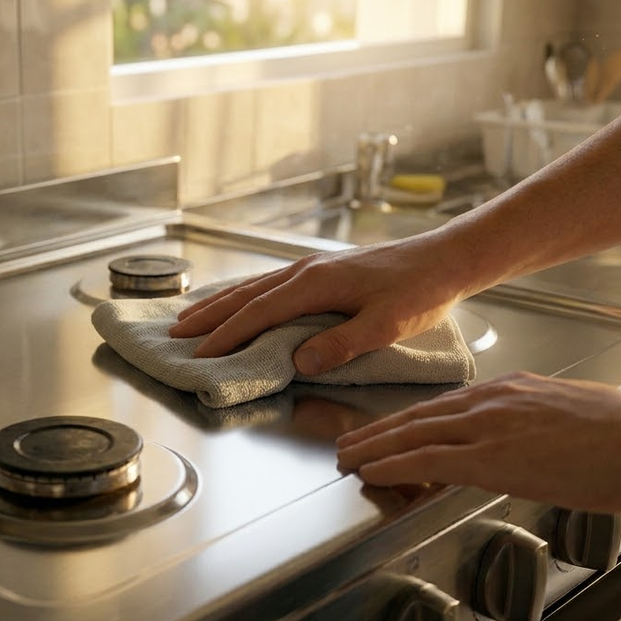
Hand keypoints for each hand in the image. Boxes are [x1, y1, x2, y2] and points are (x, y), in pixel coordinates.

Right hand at [169, 235, 462, 374]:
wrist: (444, 258)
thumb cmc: (420, 291)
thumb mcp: (387, 324)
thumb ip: (343, 343)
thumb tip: (301, 362)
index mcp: (315, 283)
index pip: (258, 313)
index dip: (227, 336)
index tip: (200, 355)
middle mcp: (305, 271)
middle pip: (245, 296)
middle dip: (208, 317)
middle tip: (176, 336)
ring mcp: (311, 268)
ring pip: (253, 287)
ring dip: (220, 304)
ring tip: (191, 319)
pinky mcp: (321, 271)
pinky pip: (268, 283)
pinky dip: (243, 294)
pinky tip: (237, 301)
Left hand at [335, 372, 620, 512]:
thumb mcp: (567, 417)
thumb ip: (533, 424)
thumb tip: (520, 442)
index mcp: (511, 390)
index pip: (446, 405)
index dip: (410, 421)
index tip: (388, 430)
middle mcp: (492, 400)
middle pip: (418, 415)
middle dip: (378, 431)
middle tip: (349, 442)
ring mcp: (489, 425)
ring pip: (413, 433)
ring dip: (373, 447)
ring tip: (347, 457)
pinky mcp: (492, 456)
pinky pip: (427, 458)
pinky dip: (392, 464)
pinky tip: (371, 471)